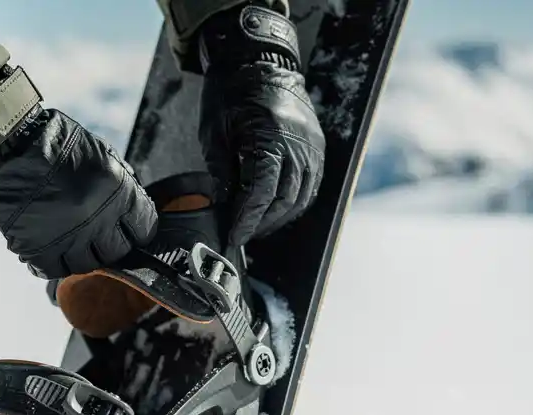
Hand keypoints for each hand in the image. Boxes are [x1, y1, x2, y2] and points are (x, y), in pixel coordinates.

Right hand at [0, 106, 156, 279]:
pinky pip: (53, 271)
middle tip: (100, 237)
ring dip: (82, 255)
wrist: (8, 144)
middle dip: (111, 246)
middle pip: (117, 253)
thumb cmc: (56, 143)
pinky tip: (50, 249)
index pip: (144, 230)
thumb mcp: (102, 154)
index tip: (130, 230)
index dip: (137, 231)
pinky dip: (53, 264)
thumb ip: (121, 184)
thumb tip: (131, 211)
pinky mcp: (38, 248)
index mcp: (118, 192)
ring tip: (73, 241)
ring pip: (86, 265)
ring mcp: (67, 237)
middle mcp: (97, 219)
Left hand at [196, 4, 324, 246]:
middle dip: (262, 223)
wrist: (258, 59)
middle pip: (284, 200)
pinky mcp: (317, 146)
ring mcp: (312, 146)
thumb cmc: (231, 93)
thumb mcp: (215, 132)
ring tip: (258, 226)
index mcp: (270, 137)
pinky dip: (294, 203)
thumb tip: (224, 207)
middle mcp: (298, 144)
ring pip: (301, 197)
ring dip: (278, 217)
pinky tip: (276, 210)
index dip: (247, 219)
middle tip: (242, 235)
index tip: (235, 237)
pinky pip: (310, 185)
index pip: (261, 192)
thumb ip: (221, 172)